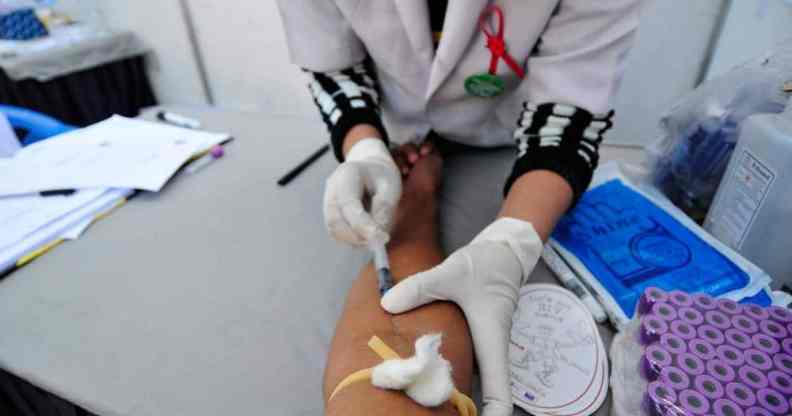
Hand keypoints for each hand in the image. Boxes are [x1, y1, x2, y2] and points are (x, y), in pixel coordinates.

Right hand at [324, 138, 401, 246]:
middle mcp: (331, 188)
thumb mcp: (391, 186)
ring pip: (335, 231)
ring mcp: (327, 202)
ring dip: (356, 240)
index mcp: (347, 174)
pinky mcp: (330, 215)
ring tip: (377, 234)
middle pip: (335, 220)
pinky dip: (354, 239)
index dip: (363, 224)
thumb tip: (377, 235)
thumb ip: (384, 208)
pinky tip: (369, 233)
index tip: (382, 238)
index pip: (349, 204)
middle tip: (381, 241)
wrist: (370, 170)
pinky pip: (338, 234)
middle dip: (358, 236)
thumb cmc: (382, 178)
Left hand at [381, 218, 542, 415]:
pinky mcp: (475, 336)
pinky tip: (421, 371)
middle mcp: (489, 349)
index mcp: (491, 342)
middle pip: (483, 394)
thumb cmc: (487, 264)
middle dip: (464, 411)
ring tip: (419, 400)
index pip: (499, 392)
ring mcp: (483, 345)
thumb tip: (387, 303)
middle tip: (429, 414)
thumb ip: (420, 287)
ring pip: (472, 379)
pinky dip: (445, 371)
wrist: (504, 249)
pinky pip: (463, 362)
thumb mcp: (452, 272)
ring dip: (452, 392)